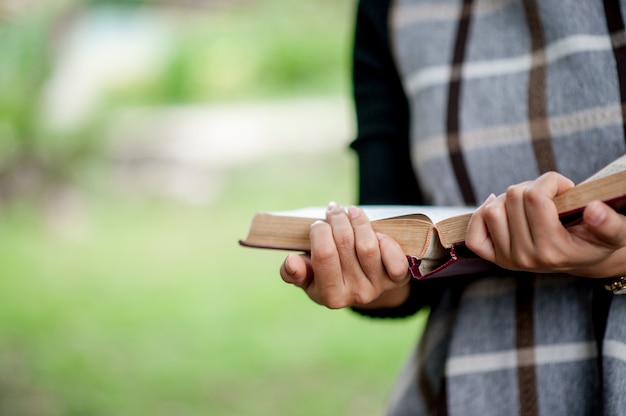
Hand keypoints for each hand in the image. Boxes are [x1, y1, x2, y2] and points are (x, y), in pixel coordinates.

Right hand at [279, 203, 410, 308]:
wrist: (361, 283)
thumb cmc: (328, 273)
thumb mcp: (307, 276)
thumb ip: (294, 271)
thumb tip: (291, 262)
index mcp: (329, 296)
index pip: (323, 254)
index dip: (320, 231)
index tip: (318, 223)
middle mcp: (355, 295)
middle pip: (345, 244)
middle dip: (337, 219)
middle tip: (333, 210)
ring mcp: (378, 287)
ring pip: (368, 246)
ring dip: (358, 221)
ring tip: (351, 212)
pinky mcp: (397, 280)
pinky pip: (395, 260)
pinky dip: (385, 241)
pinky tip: (375, 233)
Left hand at [466, 172, 625, 277]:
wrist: (584, 258)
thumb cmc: (599, 237)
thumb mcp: (617, 231)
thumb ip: (610, 223)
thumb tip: (593, 210)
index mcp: (554, 251)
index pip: (535, 198)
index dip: (551, 181)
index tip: (565, 188)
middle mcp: (527, 258)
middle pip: (513, 197)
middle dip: (532, 186)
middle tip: (549, 195)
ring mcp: (508, 260)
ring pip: (492, 209)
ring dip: (510, 197)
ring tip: (530, 202)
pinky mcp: (494, 258)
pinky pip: (473, 233)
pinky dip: (482, 214)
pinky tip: (499, 205)